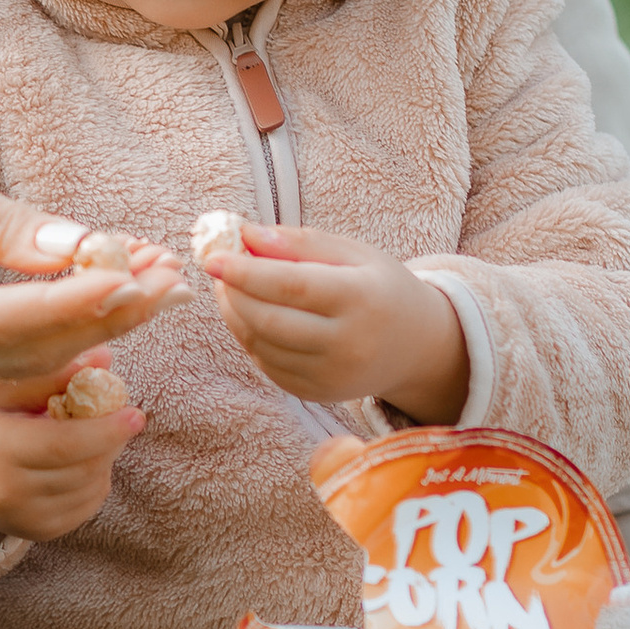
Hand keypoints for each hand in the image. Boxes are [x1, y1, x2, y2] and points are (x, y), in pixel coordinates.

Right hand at [0, 139, 177, 389]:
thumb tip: (81, 248)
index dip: (67, 304)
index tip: (132, 274)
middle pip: (18, 353)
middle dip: (101, 317)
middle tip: (169, 277)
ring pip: (22, 363)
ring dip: (95, 325)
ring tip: (158, 281)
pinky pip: (8, 360)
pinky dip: (64, 329)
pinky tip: (115, 297)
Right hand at [0, 353, 143, 548]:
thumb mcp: (3, 390)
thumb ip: (52, 376)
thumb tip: (104, 359)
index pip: (63, 445)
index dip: (106, 430)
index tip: (135, 413)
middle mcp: (6, 490)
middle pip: (83, 468)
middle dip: (112, 441)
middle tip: (121, 417)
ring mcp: (22, 518)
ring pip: (89, 489)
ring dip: (105, 460)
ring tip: (95, 437)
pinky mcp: (35, 533)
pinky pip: (85, 508)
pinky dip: (95, 482)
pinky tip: (83, 463)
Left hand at [202, 223, 467, 417]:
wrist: (416, 347)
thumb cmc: (379, 287)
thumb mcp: (353, 253)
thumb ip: (300, 242)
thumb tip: (245, 234)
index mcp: (360, 298)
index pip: (291, 285)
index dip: (245, 272)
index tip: (212, 256)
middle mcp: (347, 343)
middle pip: (268, 320)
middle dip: (233, 293)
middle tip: (219, 268)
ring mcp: (331, 375)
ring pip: (261, 345)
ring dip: (235, 314)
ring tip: (234, 287)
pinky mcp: (317, 394)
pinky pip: (266, 365)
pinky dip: (250, 338)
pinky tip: (254, 315)